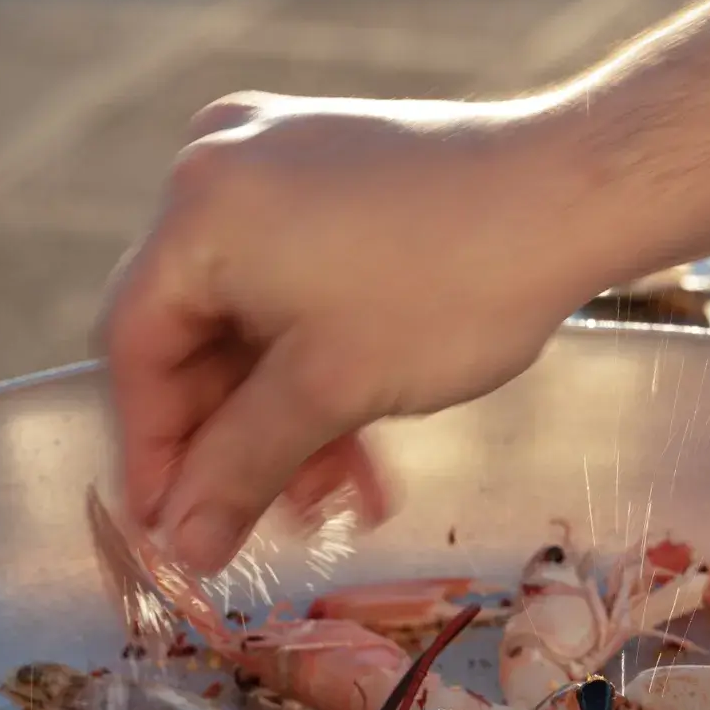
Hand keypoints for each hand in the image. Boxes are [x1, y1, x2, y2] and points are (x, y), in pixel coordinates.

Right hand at [96, 92, 617, 574]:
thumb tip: (184, 544)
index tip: (176, 531)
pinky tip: (362, 439)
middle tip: (269, 523)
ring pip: (255, 320)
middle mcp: (221, 168)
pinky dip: (319, 360)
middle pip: (195, 334)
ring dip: (288, 414)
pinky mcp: (335, 174)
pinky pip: (297, 283)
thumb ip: (242, 467)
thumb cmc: (451, 286)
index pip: (134, 346)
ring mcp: (280, 164)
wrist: (575, 195)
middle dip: (239, 438)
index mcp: (198, 209)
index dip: (152, 450)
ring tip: (339, 494)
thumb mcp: (331, 391)